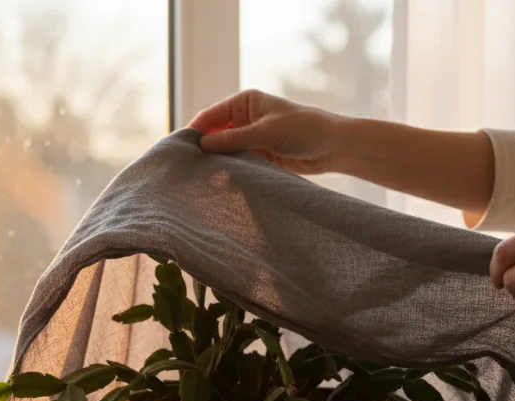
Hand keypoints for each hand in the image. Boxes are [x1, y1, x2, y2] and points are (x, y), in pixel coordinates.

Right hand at [188, 90, 342, 173]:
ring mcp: (251, 138)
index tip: (182, 149)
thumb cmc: (303, 129)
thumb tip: (202, 144)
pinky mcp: (259, 156)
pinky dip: (231, 172)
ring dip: (218, 163)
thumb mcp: (265, 132)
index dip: (195, 131)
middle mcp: (245, 118)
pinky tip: (222, 183)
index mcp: (244, 102)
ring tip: (203, 178)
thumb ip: (233, 139)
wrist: (332, 147)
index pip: (210, 116)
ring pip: (226, 151)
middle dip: (205, 149)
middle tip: (189, 168)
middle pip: (215, 134)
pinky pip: (239, 163)